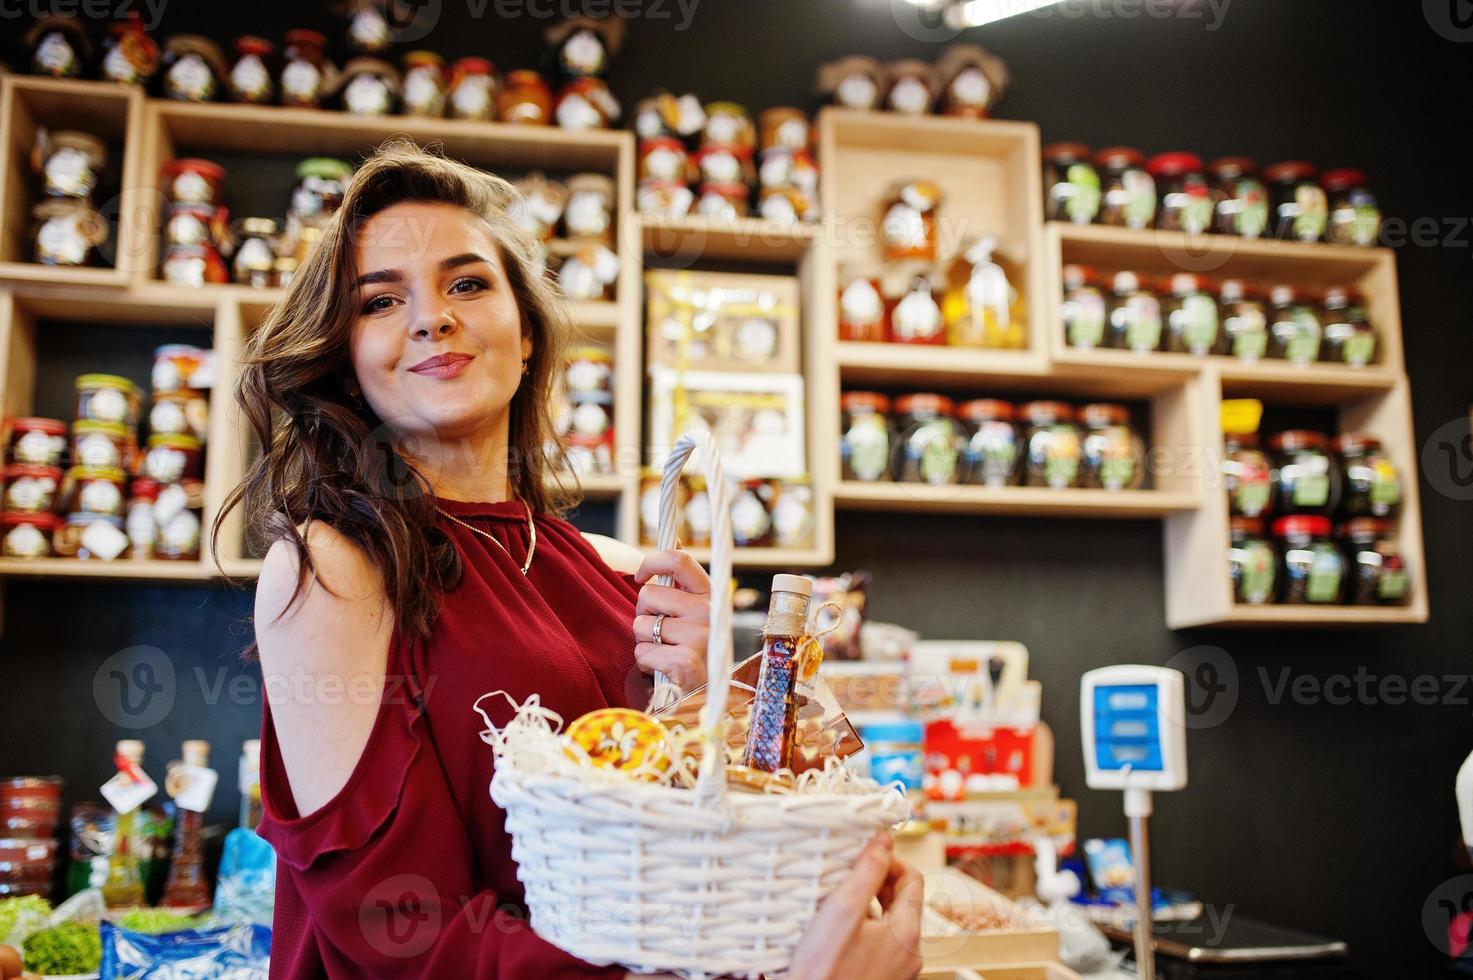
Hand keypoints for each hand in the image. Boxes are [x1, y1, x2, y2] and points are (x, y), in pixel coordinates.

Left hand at [631, 548, 710, 690]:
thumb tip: (674, 537)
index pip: (679, 559)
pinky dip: (645, 664)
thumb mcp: (696, 610)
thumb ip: (682, 580)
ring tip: (665, 651)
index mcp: (711, 594)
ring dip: (644, 641)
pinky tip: (664, 669)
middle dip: (643, 614)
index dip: (651, 562)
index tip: (640, 577)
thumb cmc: (695, 647)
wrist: (710, 695)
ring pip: (641, 625)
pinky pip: (642, 652)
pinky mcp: (685, 662)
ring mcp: (699, 636)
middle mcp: (709, 612)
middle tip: (660, 631)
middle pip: (648, 594)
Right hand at [788, 833, 924, 979]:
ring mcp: (896, 972)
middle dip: (878, 882)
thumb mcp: (842, 911)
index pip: (913, 879)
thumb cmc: (822, 971)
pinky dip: (863, 930)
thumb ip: (867, 872)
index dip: (890, 859)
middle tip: (850, 872)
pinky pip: (879, 946)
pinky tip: (837, 931)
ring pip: (890, 925)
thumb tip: (885, 840)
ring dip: (869, 906)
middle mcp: (909, 955)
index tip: (864, 853)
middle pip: (903, 903)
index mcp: (906, 934)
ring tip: (839, 899)